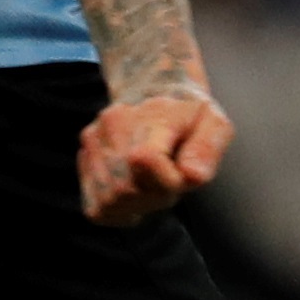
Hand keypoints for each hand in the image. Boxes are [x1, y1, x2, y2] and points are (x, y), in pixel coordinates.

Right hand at [78, 89, 229, 223]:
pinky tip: (136, 192)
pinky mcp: (85, 156)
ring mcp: (94, 140)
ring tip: (154, 182)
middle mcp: (114, 124)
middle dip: (156, 197)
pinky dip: (119, 210)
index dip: (168, 182)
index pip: (144, 160)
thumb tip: (191, 176)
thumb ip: (208, 148)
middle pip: (126, 189)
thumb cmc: (190, 114)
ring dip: (138, 204)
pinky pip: (96, 208)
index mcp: (151, 114)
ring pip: (110, 202)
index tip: (184, 175)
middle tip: (171, 179)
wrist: (155, 89)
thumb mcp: (214, 123)